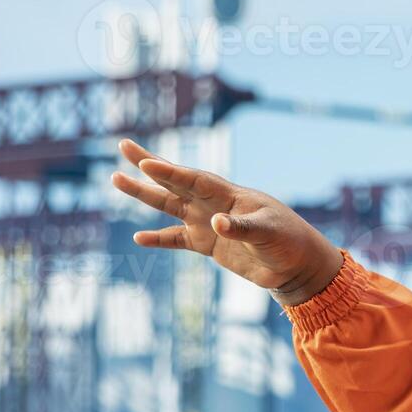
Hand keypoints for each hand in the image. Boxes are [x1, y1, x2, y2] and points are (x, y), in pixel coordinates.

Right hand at [109, 138, 345, 305]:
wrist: (296, 265)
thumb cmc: (289, 241)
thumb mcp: (269, 233)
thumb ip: (243, 228)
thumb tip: (215, 224)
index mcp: (230, 195)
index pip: (194, 179)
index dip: (171, 172)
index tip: (146, 162)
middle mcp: (214, 205)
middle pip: (175, 182)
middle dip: (149, 166)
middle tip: (122, 145)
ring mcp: (208, 223)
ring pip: (169, 205)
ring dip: (144, 194)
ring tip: (115, 179)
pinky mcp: (208, 244)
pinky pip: (176, 239)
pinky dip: (158, 239)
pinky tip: (138, 237)